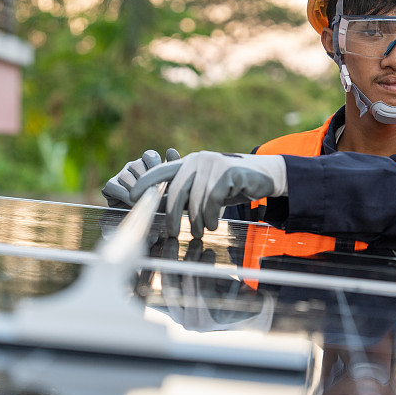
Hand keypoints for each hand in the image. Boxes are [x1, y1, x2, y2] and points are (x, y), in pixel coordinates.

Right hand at [101, 148, 179, 208]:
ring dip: (135, 190)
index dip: (154, 165)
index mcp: (147, 164)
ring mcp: (121, 175)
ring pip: (126, 177)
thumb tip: (171, 150)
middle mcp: (133, 166)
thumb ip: (171, 168)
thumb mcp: (168, 186)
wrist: (142, 222)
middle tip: (151, 193)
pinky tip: (132, 203)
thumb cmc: (159, 202)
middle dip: (145, 181)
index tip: (159, 178)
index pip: (149, 155)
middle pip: (137, 166)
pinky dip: (124, 196)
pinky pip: (115, 186)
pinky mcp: (110, 185)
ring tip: (143, 200)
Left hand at [131, 151, 287, 237]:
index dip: (144, 183)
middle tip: (172, 234)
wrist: (264, 175)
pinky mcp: (227, 172)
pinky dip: (212, 217)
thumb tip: (163, 211)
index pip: (160, 171)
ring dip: (196, 221)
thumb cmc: (231, 186)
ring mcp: (212, 164)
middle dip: (172, 216)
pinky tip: (215, 223)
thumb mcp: (205, 189)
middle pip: (175, 191)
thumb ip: (187, 194)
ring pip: (195, 200)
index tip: (131, 196)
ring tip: (201, 231)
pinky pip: (212, 201)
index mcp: (188, 163)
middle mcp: (197, 160)